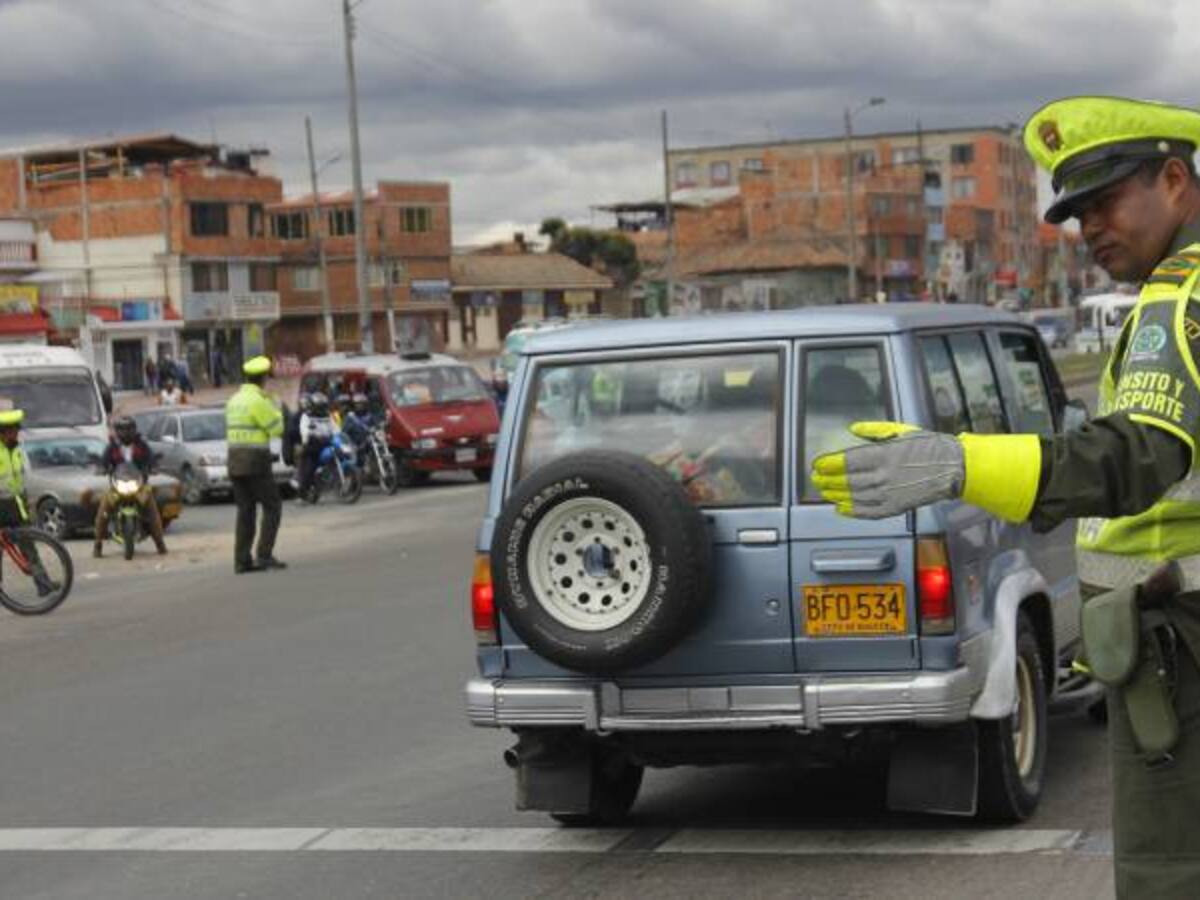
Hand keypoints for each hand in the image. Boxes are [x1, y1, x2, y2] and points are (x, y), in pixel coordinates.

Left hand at [810, 421, 964, 518]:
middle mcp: (884, 475)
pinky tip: (841, 508)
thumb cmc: (930, 446)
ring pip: (854, 496)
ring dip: (836, 494)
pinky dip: (853, 511)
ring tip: (825, 491)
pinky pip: (869, 512)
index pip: (847, 461)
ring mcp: (890, 493)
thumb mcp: (901, 430)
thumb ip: (874, 430)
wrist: (955, 468)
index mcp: (884, 454)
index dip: (828, 464)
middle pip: (846, 480)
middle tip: (815, 478)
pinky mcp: (896, 507)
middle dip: (827, 480)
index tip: (817, 464)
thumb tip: (853, 428)